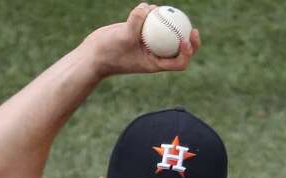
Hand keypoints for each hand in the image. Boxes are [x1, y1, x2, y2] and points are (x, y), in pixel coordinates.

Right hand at [79, 3, 200, 78]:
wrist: (92, 54)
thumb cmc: (108, 52)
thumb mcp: (122, 37)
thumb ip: (136, 22)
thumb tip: (147, 7)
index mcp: (155, 63)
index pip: (179, 62)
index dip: (188, 52)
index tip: (186, 39)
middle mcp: (154, 54)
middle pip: (179, 48)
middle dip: (188, 38)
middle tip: (192, 27)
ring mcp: (148, 43)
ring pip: (165, 32)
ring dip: (166, 21)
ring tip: (158, 10)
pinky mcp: (140, 33)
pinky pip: (152, 23)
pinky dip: (151, 14)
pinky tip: (146, 7)